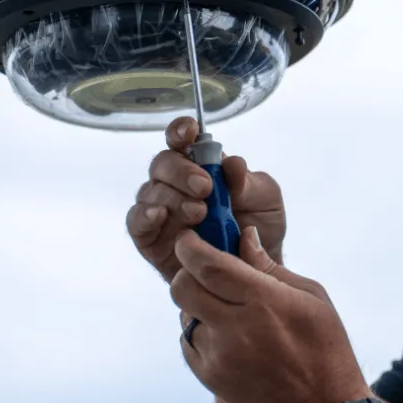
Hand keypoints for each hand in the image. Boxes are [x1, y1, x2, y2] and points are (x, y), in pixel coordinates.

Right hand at [127, 116, 285, 281]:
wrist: (254, 271)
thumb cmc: (259, 229)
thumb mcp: (266, 200)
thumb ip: (249, 181)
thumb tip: (233, 163)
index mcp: (201, 165)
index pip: (182, 140)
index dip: (180, 131)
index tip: (189, 132)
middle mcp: (175, 184)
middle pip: (163, 163)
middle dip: (181, 171)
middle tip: (205, 187)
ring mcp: (160, 210)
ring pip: (150, 191)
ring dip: (173, 198)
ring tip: (199, 213)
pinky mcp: (149, 238)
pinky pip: (136, 222)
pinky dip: (145, 215)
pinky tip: (161, 215)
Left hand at [171, 226, 370, 402]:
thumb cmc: (326, 348)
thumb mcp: (312, 297)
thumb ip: (271, 267)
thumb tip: (244, 237)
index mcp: (264, 301)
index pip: (208, 265)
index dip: (190, 247)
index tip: (188, 238)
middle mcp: (235, 328)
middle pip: (183, 288)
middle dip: (187, 272)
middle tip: (204, 270)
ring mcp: (220, 357)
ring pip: (184, 316)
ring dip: (197, 304)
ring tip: (225, 309)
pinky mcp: (212, 379)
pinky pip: (189, 344)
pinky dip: (199, 332)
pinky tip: (225, 334)